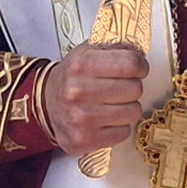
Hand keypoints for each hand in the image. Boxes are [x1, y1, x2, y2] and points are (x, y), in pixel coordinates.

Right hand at [45, 41, 150, 156]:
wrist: (46, 104)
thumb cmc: (73, 78)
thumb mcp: (87, 52)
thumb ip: (113, 47)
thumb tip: (139, 51)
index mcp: (81, 65)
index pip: (130, 64)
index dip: (140, 66)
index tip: (137, 69)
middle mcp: (78, 92)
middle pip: (135, 89)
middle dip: (133, 87)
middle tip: (122, 87)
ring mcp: (80, 119)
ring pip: (133, 112)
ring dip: (128, 107)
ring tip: (115, 103)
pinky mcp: (84, 140)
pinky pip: (123, 133)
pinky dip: (120, 126)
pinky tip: (108, 119)